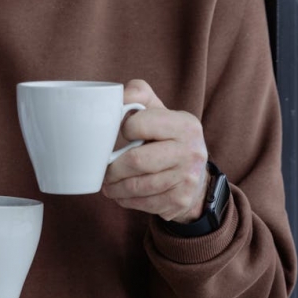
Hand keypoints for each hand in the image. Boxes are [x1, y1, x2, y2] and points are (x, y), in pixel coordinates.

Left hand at [102, 79, 208, 222]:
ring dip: (115, 187)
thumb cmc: (166, 136)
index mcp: (185, 124)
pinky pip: (145, 203)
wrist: (194, 173)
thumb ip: (138, 94)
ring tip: (107, 184)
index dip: (123, 129)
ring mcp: (188, 179)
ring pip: (138, 186)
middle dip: (113, 168)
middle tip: (103, 170)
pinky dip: (127, 201)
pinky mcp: (181, 201)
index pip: (139, 125)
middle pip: (136, 161)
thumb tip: (116, 96)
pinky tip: (122, 195)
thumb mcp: (158, 110)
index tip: (120, 134)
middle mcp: (191, 151)